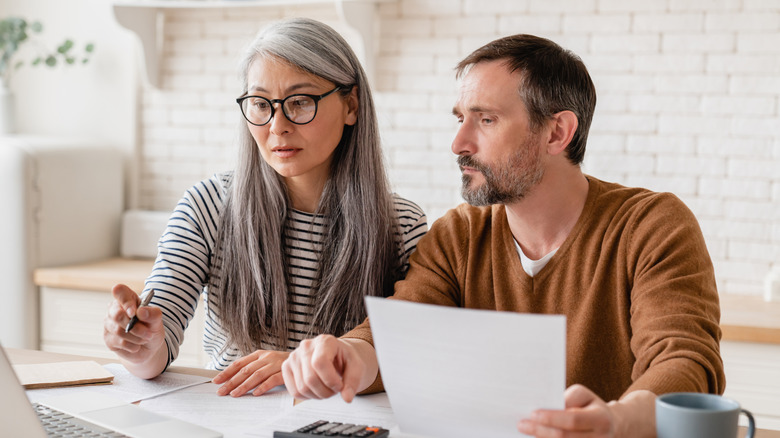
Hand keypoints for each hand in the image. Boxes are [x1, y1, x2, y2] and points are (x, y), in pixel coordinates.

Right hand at [103, 284, 165, 372]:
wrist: (149, 347)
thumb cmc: (151, 328)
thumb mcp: (157, 320)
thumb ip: (152, 313)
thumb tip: (140, 311)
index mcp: (128, 298)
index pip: (119, 291)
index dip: (125, 301)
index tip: (134, 312)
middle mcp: (115, 309)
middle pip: (117, 314)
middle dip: (135, 327)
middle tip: (148, 333)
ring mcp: (109, 324)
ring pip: (118, 330)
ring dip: (136, 337)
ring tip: (145, 338)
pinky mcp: (108, 338)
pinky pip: (119, 342)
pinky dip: (132, 345)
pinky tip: (137, 345)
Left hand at [212, 350, 288, 396]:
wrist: (302, 359)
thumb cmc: (279, 363)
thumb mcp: (264, 361)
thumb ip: (251, 367)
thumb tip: (231, 379)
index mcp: (258, 354)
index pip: (239, 363)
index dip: (227, 372)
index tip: (216, 381)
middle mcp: (266, 358)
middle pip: (245, 370)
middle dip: (232, 382)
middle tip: (222, 391)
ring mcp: (275, 364)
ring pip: (256, 375)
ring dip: (244, 386)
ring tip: (235, 394)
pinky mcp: (284, 372)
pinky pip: (272, 380)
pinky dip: (263, 386)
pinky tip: (256, 393)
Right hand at [281, 334, 375, 401]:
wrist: (337, 357)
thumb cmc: (346, 360)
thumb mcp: (357, 368)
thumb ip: (353, 382)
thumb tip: (347, 397)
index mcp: (325, 341)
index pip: (319, 363)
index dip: (330, 380)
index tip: (340, 386)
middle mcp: (306, 346)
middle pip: (310, 379)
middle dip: (326, 391)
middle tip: (335, 389)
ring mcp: (294, 356)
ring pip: (302, 388)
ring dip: (318, 395)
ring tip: (327, 388)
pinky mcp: (287, 367)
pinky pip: (294, 391)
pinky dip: (307, 396)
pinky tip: (317, 389)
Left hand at [517, 385, 655, 437]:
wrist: (612, 427)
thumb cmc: (591, 407)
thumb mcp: (584, 395)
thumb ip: (568, 399)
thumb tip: (548, 407)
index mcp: (601, 419)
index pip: (573, 420)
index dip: (552, 418)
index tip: (532, 413)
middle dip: (540, 431)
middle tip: (521, 424)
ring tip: (525, 434)